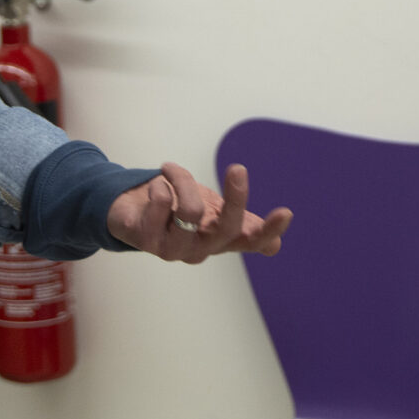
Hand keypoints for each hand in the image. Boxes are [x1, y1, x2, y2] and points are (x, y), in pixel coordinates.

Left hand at [107, 162, 291, 261]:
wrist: (132, 209)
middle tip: (238, 168)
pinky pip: (161, 204)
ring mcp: (171, 248)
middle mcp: (199, 249)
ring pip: (191, 211)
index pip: (251, 240)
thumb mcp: (212, 212)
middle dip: (235, 197)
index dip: (269, 230)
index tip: (286, 211)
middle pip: (226, 228)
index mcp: (220, 239)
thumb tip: (276, 247)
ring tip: (171, 170)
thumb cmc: (176, 210)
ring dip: (183, 179)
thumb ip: (241, 225)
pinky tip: (156, 186)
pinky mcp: (144, 238)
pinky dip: (162, 183)